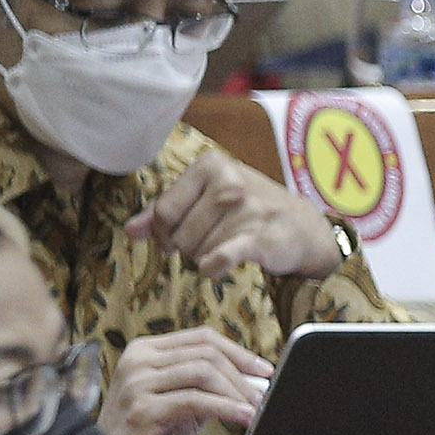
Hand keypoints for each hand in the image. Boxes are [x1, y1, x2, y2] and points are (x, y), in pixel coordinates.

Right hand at [100, 326, 272, 434]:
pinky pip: (195, 401)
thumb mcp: (179, 400)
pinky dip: (226, 408)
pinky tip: (244, 417)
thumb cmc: (150, 433)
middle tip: (264, 394)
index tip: (263, 369)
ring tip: (256, 409)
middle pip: (206, 354)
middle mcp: (138, 361)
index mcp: (145, 350)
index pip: (201, 338)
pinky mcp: (144, 410)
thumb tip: (254, 380)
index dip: (238, 351)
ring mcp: (137, 384)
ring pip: (203, 373)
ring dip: (237, 392)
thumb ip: (208, 385)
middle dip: (242, 375)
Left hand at [131, 146, 345, 281]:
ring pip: (198, 250)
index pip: (163, 209)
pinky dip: (213, 267)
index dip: (162, 231)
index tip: (174, 237)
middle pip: (179, 234)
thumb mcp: (208, 198)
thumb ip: (167, 210)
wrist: (304, 228)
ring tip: (223, 249)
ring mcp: (247, 209)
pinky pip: (222, 257)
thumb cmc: (249, 209)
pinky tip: (215, 268)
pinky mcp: (261, 237)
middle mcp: (229, 182)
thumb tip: (131, 230)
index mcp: (211, 166)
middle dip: (186, 247)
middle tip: (205, 244)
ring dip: (204, 258)